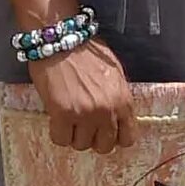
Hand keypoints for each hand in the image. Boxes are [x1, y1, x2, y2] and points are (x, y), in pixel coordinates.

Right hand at [30, 37, 133, 153]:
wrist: (61, 39)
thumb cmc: (86, 50)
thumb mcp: (114, 73)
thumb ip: (117, 97)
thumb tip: (114, 117)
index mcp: (123, 100)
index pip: (128, 138)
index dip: (115, 137)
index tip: (105, 132)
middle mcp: (107, 111)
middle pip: (104, 146)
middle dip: (94, 138)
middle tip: (84, 126)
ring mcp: (84, 114)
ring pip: (81, 145)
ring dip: (74, 134)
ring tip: (69, 118)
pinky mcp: (62, 115)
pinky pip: (61, 139)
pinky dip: (58, 133)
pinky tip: (56, 119)